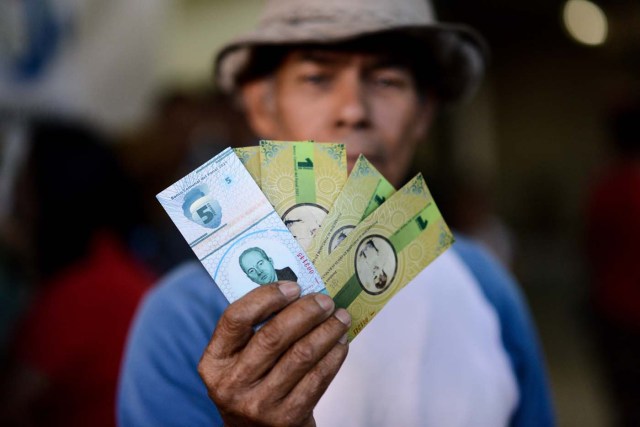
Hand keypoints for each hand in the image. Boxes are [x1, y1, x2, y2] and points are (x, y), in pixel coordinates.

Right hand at [198, 281, 350, 426]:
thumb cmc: (252, 384)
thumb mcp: (238, 360)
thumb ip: (255, 329)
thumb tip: (296, 292)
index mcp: (214, 362)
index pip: (235, 318)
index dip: (266, 297)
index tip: (293, 287)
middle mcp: (232, 384)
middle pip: (273, 336)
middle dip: (305, 312)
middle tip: (325, 301)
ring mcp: (259, 404)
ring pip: (301, 355)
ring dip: (326, 331)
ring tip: (340, 318)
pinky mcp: (287, 418)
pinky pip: (317, 379)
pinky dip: (334, 356)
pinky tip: (341, 343)